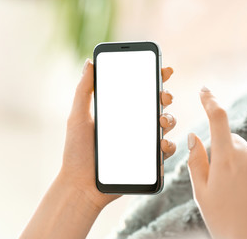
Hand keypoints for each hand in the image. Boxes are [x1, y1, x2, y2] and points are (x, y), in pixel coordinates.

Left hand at [60, 58, 176, 209]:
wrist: (81, 184)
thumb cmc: (77, 151)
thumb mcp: (78, 117)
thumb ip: (84, 91)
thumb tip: (89, 63)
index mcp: (118, 112)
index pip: (138, 91)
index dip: (153, 77)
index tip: (164, 69)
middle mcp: (132, 124)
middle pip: (156, 105)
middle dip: (165, 96)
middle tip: (163, 95)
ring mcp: (141, 142)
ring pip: (165, 125)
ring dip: (170, 119)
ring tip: (161, 119)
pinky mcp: (147, 160)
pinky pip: (165, 150)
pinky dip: (168, 145)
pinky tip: (162, 143)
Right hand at [187, 87, 246, 238]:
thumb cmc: (222, 217)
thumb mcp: (201, 190)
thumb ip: (196, 159)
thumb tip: (194, 136)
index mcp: (226, 159)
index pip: (218, 120)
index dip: (210, 102)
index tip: (204, 91)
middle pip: (231, 139)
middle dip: (222, 150)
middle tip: (217, 177)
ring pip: (244, 152)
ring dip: (236, 162)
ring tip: (234, 190)